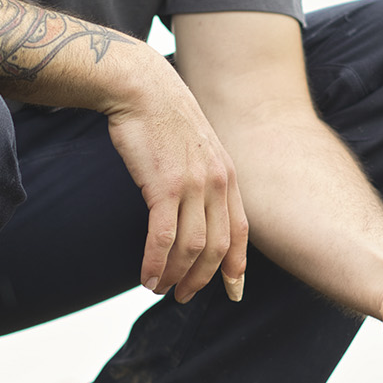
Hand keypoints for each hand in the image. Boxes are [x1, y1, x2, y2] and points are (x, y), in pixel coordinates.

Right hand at [106, 71, 248, 303]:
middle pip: (217, 247)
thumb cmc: (161, 117)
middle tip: (183, 296)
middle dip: (201, 279)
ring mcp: (193, 185)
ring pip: (192, 247)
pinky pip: (163, 237)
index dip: (237, 265)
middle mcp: (217, 183)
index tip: (233, 289)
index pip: (240, 230)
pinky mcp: (164, 186)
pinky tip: (147, 276)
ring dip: (176, 275)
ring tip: (159, 289)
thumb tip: (193, 203)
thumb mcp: (196, 147)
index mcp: (228, 175)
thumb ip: (202, 176)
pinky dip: (156, 262)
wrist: (141, 87)